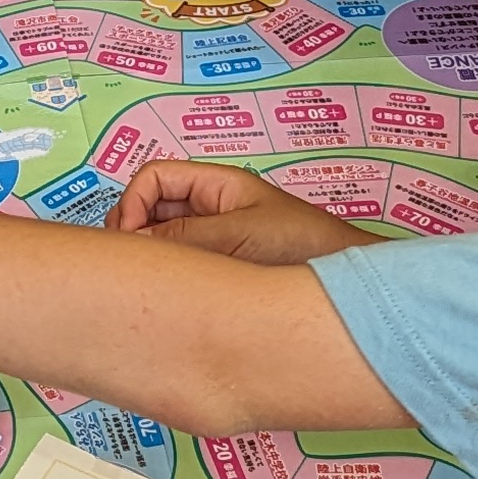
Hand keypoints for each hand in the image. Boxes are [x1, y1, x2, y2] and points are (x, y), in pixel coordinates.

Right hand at [107, 160, 375, 264]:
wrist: (349, 285)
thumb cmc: (307, 246)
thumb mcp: (240, 235)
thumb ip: (186, 236)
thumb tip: (133, 245)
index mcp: (216, 186)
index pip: (153, 178)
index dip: (131, 204)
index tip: (128, 242)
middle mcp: (212, 209)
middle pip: (151, 209)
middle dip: (135, 233)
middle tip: (132, 269)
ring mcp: (216, 240)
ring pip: (164, 242)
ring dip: (154, 259)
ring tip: (153, 287)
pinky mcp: (222, 270)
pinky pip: (183, 267)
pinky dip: (171, 278)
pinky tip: (171, 299)